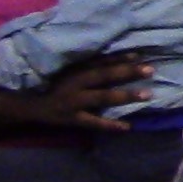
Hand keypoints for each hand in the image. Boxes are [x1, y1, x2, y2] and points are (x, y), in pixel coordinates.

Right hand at [20, 53, 149, 131]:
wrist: (31, 105)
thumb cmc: (55, 84)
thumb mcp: (69, 70)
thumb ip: (91, 64)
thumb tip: (120, 58)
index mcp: (76, 69)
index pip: (102, 61)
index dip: (121, 57)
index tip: (141, 54)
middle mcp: (76, 83)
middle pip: (106, 75)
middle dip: (128, 72)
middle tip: (151, 70)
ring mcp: (75, 102)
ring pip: (103, 97)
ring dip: (126, 96)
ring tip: (148, 94)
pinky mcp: (73, 119)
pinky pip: (94, 122)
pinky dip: (111, 125)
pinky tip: (127, 127)